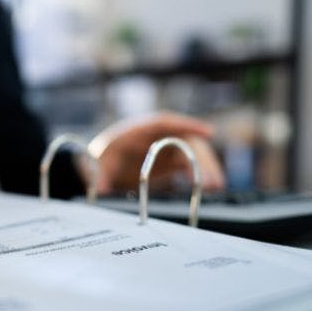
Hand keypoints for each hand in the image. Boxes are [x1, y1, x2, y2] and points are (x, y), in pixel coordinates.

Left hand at [87, 112, 224, 193]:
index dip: (187, 125)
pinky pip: (190, 165)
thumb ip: (99, 175)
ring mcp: (165, 148)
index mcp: (137, 130)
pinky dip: (200, 174)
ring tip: (215, 186)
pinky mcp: (170, 162)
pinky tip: (211, 188)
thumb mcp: (96, 165)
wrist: (98, 164)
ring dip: (205, 168)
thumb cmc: (99, 159)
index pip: (165, 122)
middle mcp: (156, 136)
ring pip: (192, 153)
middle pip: (185, 141)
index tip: (208, 132)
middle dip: (201, 158)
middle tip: (211, 179)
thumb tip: (99, 188)